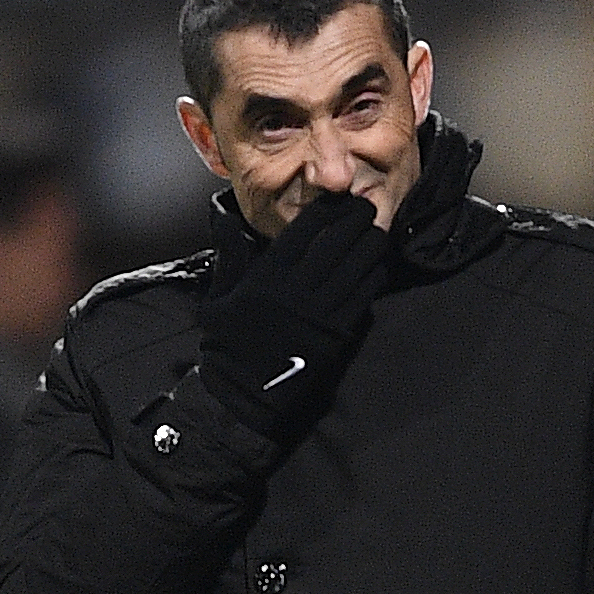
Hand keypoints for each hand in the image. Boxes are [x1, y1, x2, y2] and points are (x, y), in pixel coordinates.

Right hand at [197, 192, 389, 442]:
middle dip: (355, 219)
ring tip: (376, 230)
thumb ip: (229, 256)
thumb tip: (226, 219)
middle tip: (366, 205)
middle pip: (336, 243)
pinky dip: (374, 275)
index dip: (325, 210)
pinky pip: (363, 296)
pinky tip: (377, 264)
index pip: (303, 231)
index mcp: (266, 277)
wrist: (243, 394)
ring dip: (370, 244)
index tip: (336, 199)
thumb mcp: (217, 298)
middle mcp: (296, 290)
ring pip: (355, 266)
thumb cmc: (226, 345)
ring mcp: (320, 312)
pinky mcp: (337, 333)